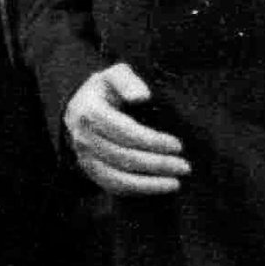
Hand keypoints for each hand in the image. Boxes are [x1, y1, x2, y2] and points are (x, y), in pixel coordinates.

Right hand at [64, 63, 189, 195]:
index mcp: (90, 112)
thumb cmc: (107, 90)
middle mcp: (84, 138)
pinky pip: (113, 187)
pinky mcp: (91, 172)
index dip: (152, 141)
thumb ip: (128, 81)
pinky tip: (160, 188)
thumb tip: (142, 96)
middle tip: (185, 166)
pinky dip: (138, 190)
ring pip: (118, 178)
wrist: (79, 109)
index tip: (178, 145)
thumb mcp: (115, 75)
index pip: (125, 132)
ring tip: (176, 183)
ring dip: (149, 183)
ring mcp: (85, 158)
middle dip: (158, 164)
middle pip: (124, 157)